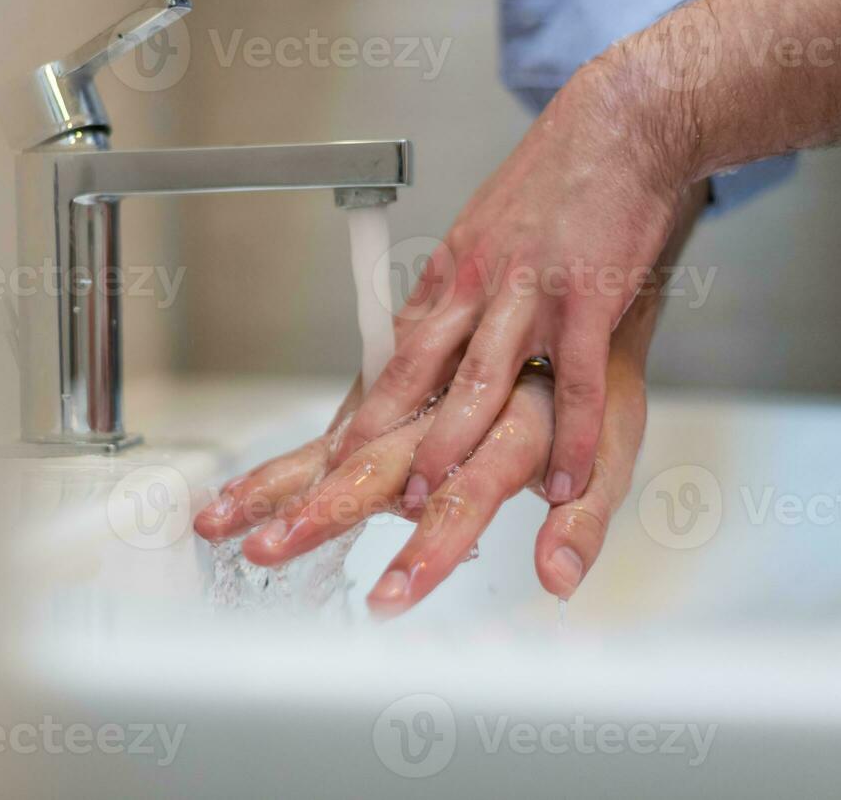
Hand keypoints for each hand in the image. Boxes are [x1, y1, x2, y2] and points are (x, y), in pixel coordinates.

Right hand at [192, 358, 645, 614]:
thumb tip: (556, 581)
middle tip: (269, 552)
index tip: (389, 595)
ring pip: (345, 428)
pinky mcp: (409, 354)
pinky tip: (252, 487)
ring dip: (287, 477)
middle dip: (325, 511)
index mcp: (516, 418)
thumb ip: (584, 519)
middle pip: (382, 460)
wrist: (582, 244)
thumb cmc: (600, 365)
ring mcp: (427, 369)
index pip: (465, 495)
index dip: (427, 549)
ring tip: (226, 521)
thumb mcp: (614, 445)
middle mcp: (458, 391)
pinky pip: (351, 403)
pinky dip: (306, 449)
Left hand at [335, 57, 687, 512]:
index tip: (338, 448)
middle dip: (385, 435)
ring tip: (431, 501)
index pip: (397, 349)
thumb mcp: (486, 227)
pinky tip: (562, 483)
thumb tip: (430, 327)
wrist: (620, 126)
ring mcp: (530, 295)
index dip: (367, 404)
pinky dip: (566, 439)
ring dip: (451, 446)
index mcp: (453, 272)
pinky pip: (573, 385)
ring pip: (478, 383)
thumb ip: (461, 283)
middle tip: (356, 487)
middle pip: (418, 371)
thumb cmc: (559, 178)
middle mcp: (479, 286)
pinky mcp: (586, 301)